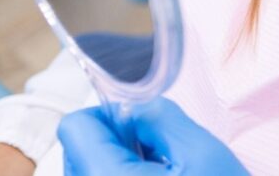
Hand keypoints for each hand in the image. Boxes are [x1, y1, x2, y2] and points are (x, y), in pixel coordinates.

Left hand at [58, 97, 247, 174]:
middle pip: (77, 153)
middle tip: (159, 161)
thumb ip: (160, 117)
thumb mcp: (203, 154)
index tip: (142, 129)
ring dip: (116, 170)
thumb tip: (131, 109)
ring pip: (87, 175)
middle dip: (114, 145)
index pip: (75, 127)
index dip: (110, 117)